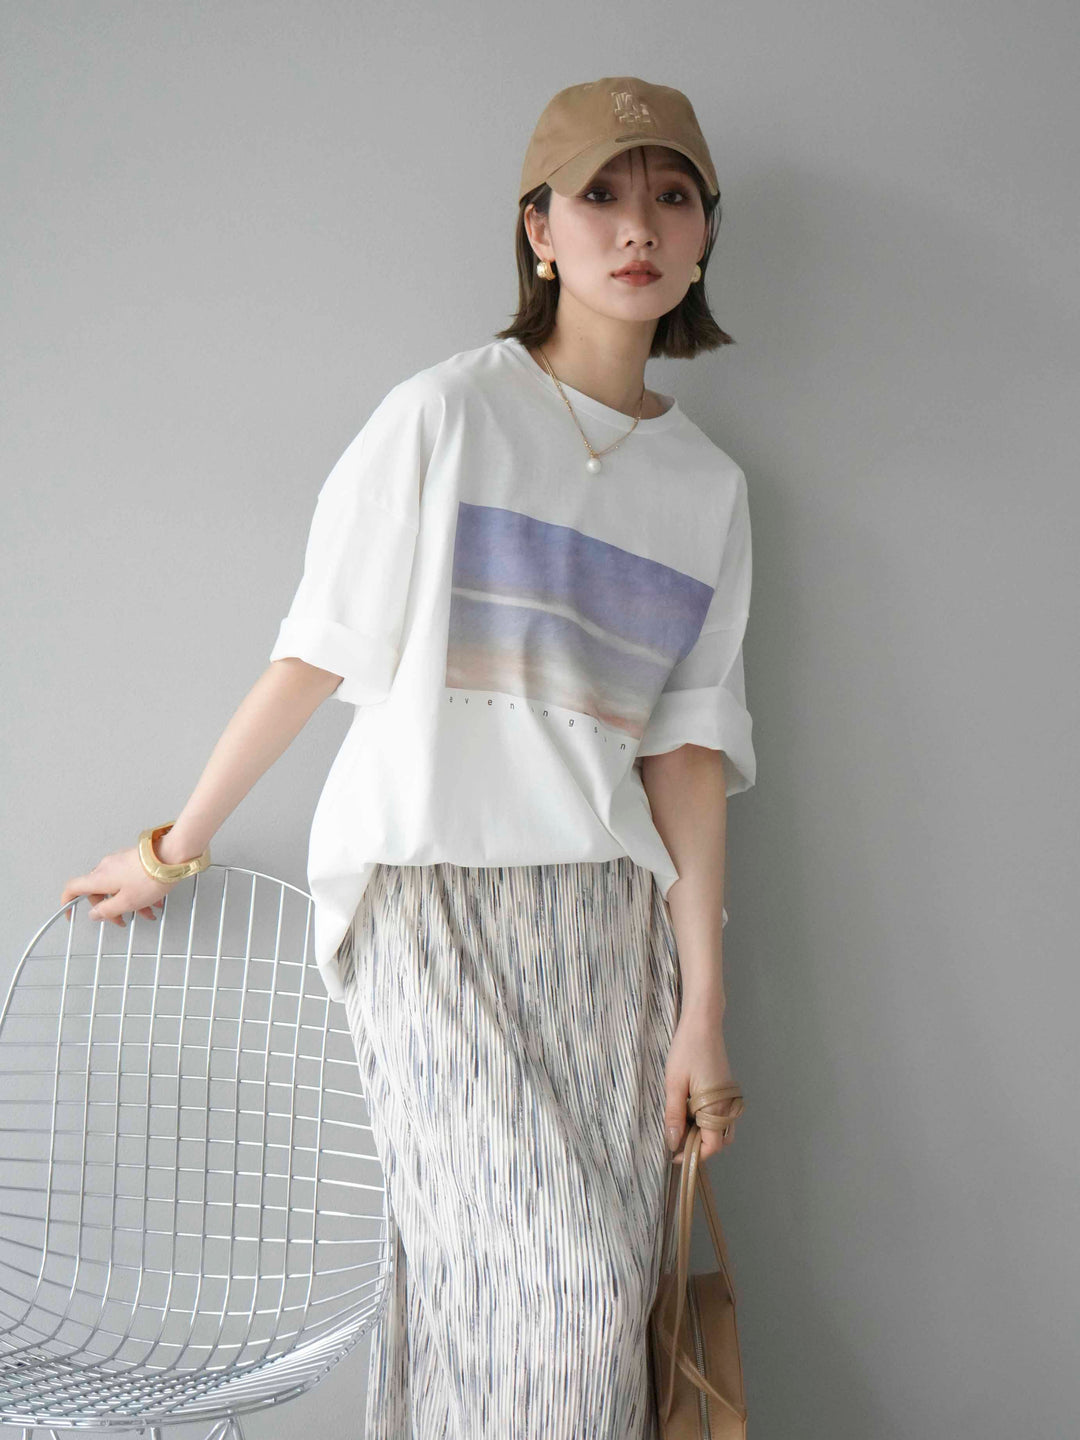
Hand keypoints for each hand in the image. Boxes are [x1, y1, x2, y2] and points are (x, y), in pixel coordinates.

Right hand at [60, 845, 172, 926]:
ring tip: (148, 912)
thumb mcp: (127, 902)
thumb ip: (108, 910)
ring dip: (130, 902)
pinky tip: (155, 900)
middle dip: (110, 908)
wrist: (172, 855)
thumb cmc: (150, 877)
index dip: (67, 902)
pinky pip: (129, 880)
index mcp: (99, 878)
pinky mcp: (133, 859)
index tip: (71, 914)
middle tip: (123, 920)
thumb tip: (94, 914)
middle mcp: (106, 867)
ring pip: (118, 887)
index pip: (72, 888)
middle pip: (98, 891)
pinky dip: (138, 892)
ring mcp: (120, 862)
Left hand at [663, 1002, 738, 1163]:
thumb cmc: (686, 1050)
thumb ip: (674, 1115)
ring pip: (724, 1129)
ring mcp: (730, 1098)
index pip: (711, 1146)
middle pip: (721, 1141)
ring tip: (684, 1125)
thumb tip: (673, 1142)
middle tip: (678, 1139)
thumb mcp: (674, 1084)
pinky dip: (711, 1122)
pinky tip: (692, 1111)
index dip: (693, 1155)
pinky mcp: (728, 1090)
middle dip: (700, 1147)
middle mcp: (728, 1106)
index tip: (674, 1153)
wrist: (703, 1024)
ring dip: (706, 1135)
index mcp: (715, 1107)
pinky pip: (724, 1116)